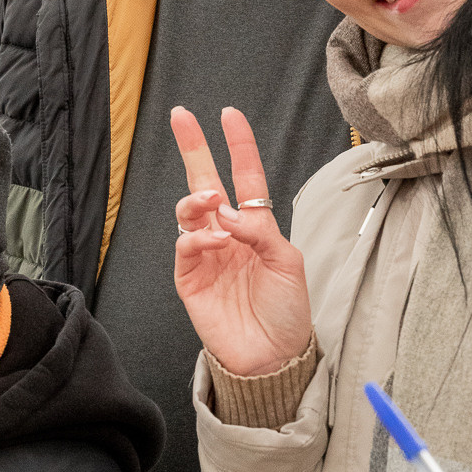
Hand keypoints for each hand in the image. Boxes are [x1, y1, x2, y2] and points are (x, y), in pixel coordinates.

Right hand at [170, 105, 313, 376]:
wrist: (273, 356)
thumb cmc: (287, 310)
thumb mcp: (288, 263)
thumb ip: (261, 232)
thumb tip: (228, 212)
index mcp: (254, 225)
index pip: (244, 175)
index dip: (238, 145)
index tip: (229, 114)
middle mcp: (226, 234)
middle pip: (203, 182)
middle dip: (192, 148)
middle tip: (182, 116)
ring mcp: (206, 255)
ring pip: (188, 211)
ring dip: (196, 199)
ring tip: (210, 202)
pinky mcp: (190, 279)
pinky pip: (185, 247)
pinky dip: (198, 238)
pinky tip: (216, 242)